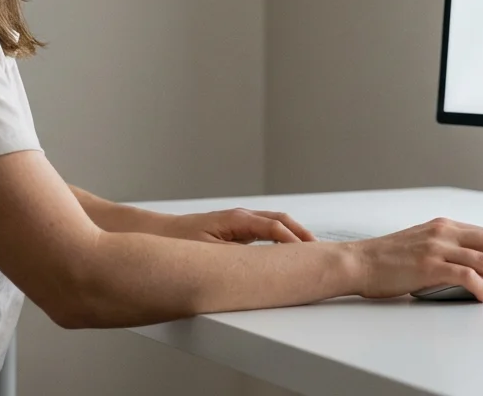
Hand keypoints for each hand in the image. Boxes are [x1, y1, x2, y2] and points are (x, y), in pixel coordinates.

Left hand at [160, 208, 315, 244]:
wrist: (162, 234)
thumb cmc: (179, 241)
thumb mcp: (207, 252)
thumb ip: (234, 257)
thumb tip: (256, 264)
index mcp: (237, 219)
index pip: (274, 228)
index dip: (292, 241)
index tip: (308, 254)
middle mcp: (242, 217)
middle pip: (281, 220)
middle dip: (301, 235)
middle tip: (320, 252)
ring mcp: (241, 222)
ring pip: (276, 224)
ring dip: (294, 236)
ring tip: (311, 253)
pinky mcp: (238, 230)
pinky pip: (267, 232)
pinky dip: (282, 239)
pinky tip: (289, 252)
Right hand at [348, 218, 482, 301]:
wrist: (358, 262)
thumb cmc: (386, 259)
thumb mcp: (421, 244)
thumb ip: (446, 249)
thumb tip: (474, 268)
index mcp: (443, 226)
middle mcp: (443, 232)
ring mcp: (436, 248)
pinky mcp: (428, 266)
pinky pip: (464, 274)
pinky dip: (479, 285)